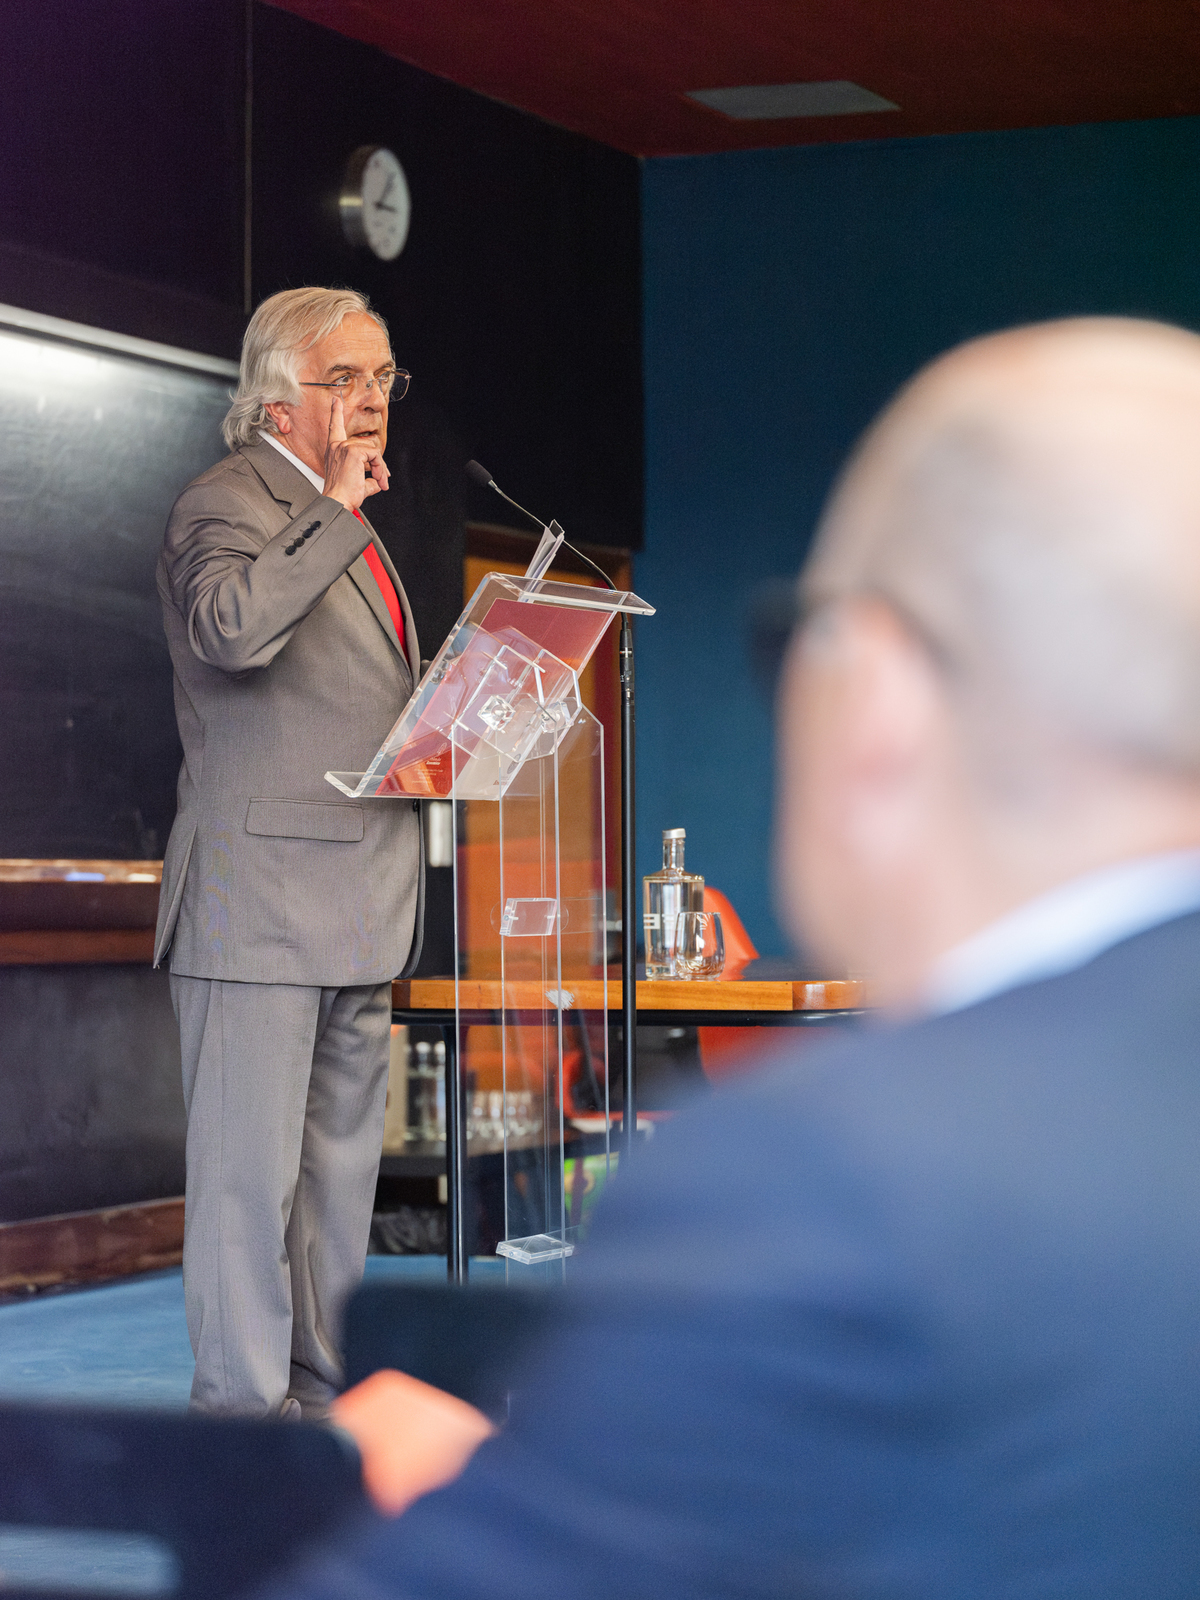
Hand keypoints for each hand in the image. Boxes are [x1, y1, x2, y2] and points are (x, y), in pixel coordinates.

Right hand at [322, 394, 389, 511]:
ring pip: (373, 451)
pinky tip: (378, 480)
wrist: (338, 502)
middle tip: (382, 480)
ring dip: (380, 469)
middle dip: (379, 464)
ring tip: (379, 483)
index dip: (336, 413)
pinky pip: (375, 455)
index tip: (335, 401)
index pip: (335, 429)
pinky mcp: (353, 452)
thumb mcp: (356, 485)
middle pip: (367, 446)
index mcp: (334, 451)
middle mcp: (337, 447)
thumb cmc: (342, 495)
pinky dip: (380, 468)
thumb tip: (376, 483)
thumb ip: (367, 480)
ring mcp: (344, 448)